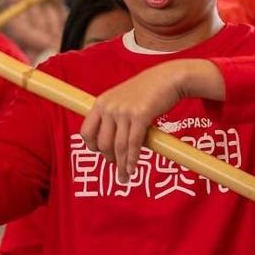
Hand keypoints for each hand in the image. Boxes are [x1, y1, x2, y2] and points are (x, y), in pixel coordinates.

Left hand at [79, 60, 221, 176]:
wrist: (167, 78)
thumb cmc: (147, 91)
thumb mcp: (122, 100)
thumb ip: (114, 117)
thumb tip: (113, 144)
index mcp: (101, 103)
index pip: (86, 131)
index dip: (92, 147)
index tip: (101, 154)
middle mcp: (109, 107)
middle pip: (103, 143)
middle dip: (110, 159)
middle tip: (118, 167)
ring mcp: (124, 111)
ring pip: (119, 147)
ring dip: (122, 165)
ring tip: (125, 176)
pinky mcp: (140, 115)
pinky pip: (134, 144)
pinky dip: (132, 159)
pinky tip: (133, 168)